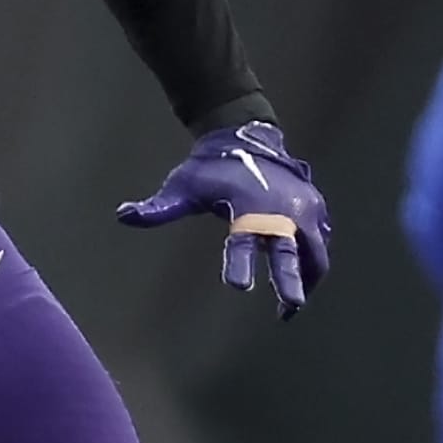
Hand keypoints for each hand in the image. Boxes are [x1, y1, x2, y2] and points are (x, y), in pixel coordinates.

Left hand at [117, 121, 331, 319]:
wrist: (248, 135)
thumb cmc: (212, 166)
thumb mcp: (183, 186)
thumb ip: (158, 208)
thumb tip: (123, 215)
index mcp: (248, 207)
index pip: (242, 242)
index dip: (239, 264)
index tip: (237, 286)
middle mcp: (281, 209)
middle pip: (290, 252)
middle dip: (290, 281)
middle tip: (289, 308)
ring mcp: (304, 207)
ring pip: (314, 253)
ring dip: (307, 278)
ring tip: (289, 306)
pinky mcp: (315, 206)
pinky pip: (320, 240)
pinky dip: (313, 261)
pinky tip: (303, 276)